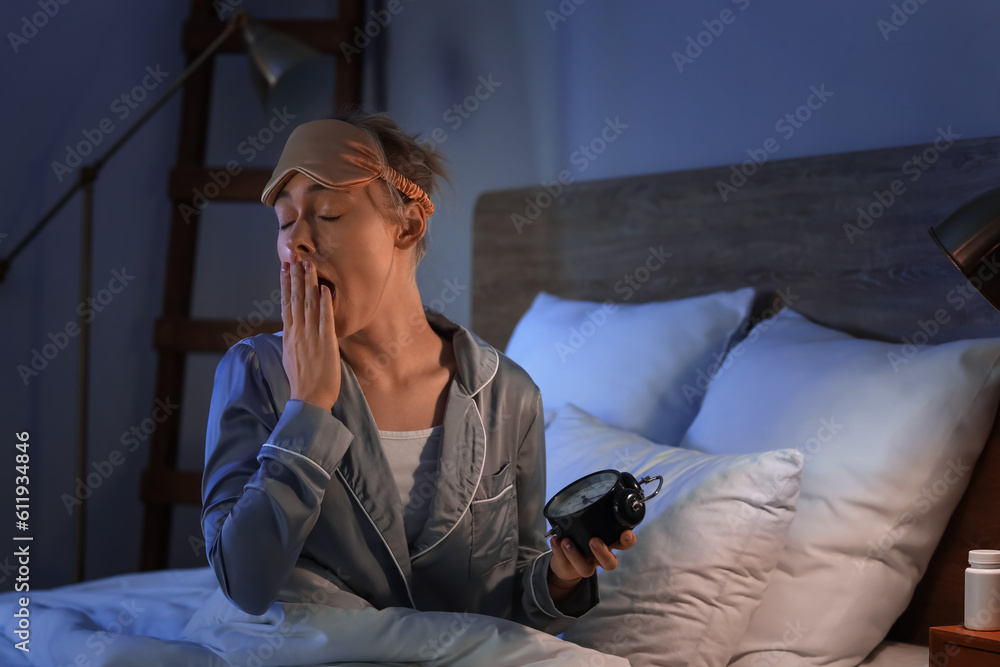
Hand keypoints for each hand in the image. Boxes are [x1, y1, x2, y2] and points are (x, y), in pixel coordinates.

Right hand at [280, 260, 340, 410]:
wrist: (308, 400)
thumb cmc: (302, 382)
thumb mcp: (290, 356)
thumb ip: (292, 340)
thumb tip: (291, 328)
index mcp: (289, 336)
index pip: (286, 304)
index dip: (285, 285)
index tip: (284, 268)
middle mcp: (298, 333)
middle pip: (295, 300)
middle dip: (296, 277)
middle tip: (296, 258)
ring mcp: (311, 337)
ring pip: (309, 305)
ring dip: (309, 284)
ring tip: (309, 265)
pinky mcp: (325, 343)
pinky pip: (324, 319)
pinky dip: (324, 303)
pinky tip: (324, 289)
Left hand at [547, 530, 636, 601]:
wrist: (564, 565)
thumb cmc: (581, 541)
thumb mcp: (589, 531)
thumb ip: (592, 521)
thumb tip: (588, 504)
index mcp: (609, 545)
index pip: (624, 544)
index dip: (627, 540)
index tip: (625, 533)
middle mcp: (598, 559)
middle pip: (609, 563)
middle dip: (603, 553)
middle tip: (594, 541)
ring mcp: (584, 566)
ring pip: (585, 568)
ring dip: (575, 554)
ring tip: (566, 542)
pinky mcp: (567, 568)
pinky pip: (562, 562)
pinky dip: (557, 550)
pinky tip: (554, 540)